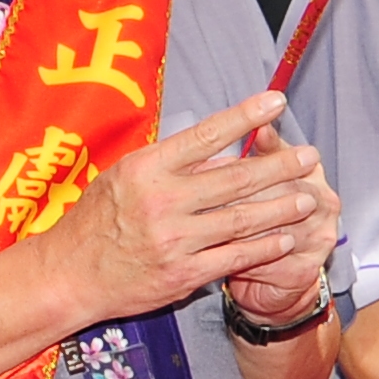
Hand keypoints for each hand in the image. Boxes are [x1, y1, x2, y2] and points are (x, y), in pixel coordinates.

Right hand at [37, 91, 327, 328]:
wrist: (69, 276)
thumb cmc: (93, 223)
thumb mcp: (120, 179)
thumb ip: (167, 166)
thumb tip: (217, 153)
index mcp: (145, 169)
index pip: (205, 135)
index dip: (245, 117)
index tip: (275, 102)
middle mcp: (163, 200)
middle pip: (236, 178)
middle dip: (280, 166)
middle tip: (309, 156)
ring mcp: (176, 239)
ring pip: (244, 219)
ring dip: (282, 208)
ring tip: (307, 198)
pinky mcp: (185, 273)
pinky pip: (237, 256)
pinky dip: (266, 247)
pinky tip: (286, 238)